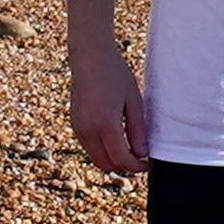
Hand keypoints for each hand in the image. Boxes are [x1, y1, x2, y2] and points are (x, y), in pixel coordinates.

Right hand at [67, 47, 150, 177]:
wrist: (90, 57)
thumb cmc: (115, 74)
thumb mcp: (134, 101)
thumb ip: (138, 130)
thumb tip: (142, 154)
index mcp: (106, 124)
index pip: (121, 159)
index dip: (137, 166)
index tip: (148, 163)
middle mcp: (88, 130)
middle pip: (107, 164)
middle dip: (124, 165)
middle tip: (140, 157)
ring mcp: (78, 128)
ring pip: (96, 158)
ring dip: (112, 158)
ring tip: (129, 146)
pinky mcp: (74, 124)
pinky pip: (89, 147)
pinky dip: (102, 149)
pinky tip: (115, 137)